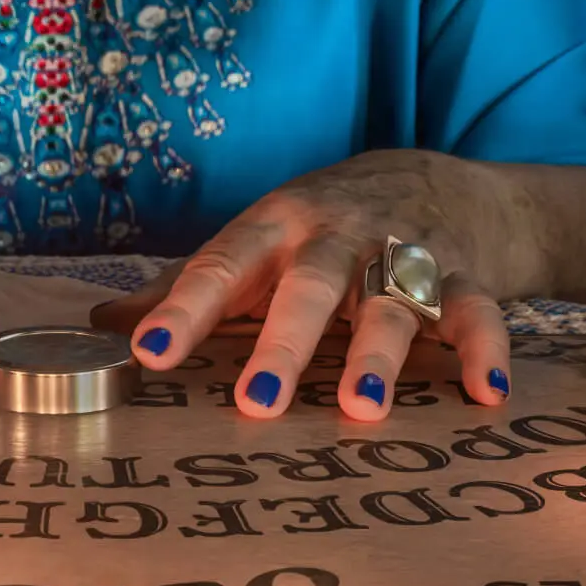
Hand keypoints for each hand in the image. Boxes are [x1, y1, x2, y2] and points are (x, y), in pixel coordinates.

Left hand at [93, 150, 520, 419]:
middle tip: (258, 399)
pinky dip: (486, 352)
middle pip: (309, 287)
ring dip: (379, 353)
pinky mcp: (466, 278)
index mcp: (275, 230)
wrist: (444, 180)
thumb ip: (188, 286)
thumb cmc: (325, 226)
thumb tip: (100, 326)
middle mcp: (337, 240)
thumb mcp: (256, 242)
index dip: (184, 310)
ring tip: (362, 406)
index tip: (148, 353)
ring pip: (393, 301)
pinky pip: (478, 315)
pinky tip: (486, 396)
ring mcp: (405, 256)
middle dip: (284, 342)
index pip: (221, 267)